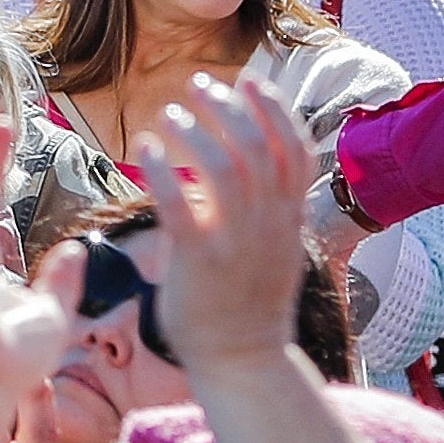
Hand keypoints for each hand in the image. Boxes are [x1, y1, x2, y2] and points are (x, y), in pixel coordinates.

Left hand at [136, 72, 317, 374]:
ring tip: (173, 114)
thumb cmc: (250, 304)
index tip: (253, 81)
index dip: (276, 110)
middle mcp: (269, 225)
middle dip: (230, 107)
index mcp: (290, 220)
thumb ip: (272, 210)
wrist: (242, 361)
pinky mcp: (199, 261)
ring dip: (196, 132)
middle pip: (258, 148)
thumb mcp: (278, 250)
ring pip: (224, 168)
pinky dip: (164, 172)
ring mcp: (236, 243)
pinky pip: (180, 206)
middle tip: (200, 85)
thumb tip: (253, 169)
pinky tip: (148, 149)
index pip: (296, 150)